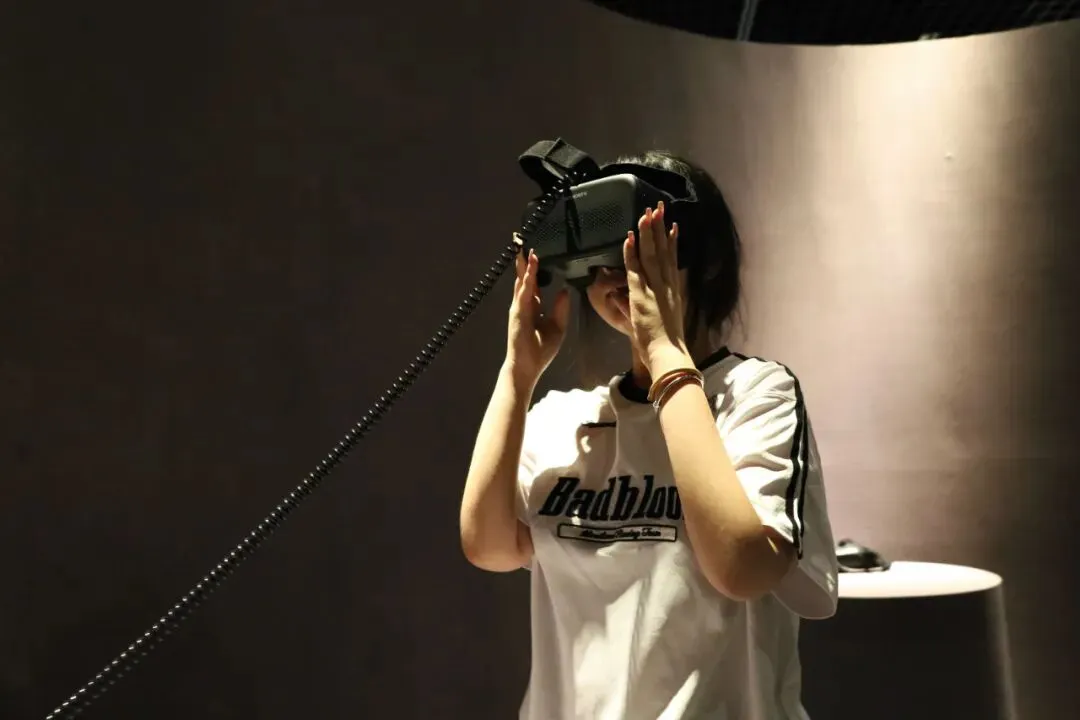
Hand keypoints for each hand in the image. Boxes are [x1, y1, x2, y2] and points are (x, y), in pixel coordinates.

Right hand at [505, 239, 570, 391]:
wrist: (528, 367)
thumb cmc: (540, 350)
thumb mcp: (558, 326)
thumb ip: (560, 308)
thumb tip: (563, 290)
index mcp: (533, 307)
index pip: (533, 282)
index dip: (533, 268)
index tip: (534, 252)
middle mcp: (524, 304)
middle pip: (524, 278)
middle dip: (523, 261)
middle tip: (520, 241)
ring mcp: (519, 308)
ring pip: (521, 282)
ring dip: (523, 266)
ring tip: (522, 249)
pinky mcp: (518, 315)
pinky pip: (523, 295)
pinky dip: (526, 282)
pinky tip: (529, 272)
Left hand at [623, 203, 693, 375]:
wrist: (667, 352)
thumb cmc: (662, 343)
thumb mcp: (649, 320)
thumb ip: (633, 306)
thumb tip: (618, 297)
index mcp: (672, 290)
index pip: (672, 260)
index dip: (672, 241)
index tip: (672, 225)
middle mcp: (666, 284)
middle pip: (664, 250)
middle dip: (660, 228)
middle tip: (659, 208)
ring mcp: (655, 287)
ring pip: (652, 254)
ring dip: (648, 232)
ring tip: (647, 213)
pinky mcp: (643, 293)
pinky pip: (636, 268)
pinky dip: (633, 252)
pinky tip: (629, 237)